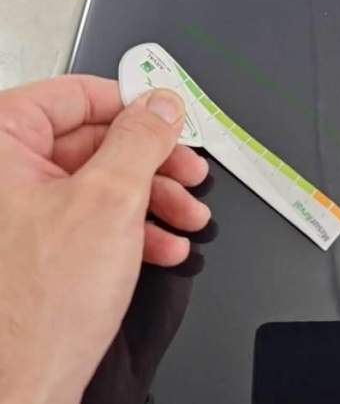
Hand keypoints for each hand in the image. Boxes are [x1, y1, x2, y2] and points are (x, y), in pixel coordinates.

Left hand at [0, 76, 209, 403]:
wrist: (24, 386)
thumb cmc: (39, 306)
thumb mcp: (110, 202)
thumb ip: (141, 141)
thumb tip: (162, 104)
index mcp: (1, 145)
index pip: (73, 95)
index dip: (130, 104)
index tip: (169, 116)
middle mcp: (5, 175)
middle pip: (96, 142)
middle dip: (154, 164)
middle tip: (190, 171)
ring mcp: (21, 212)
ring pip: (103, 183)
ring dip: (155, 200)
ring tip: (188, 219)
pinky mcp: (42, 244)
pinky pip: (95, 218)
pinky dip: (135, 229)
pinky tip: (164, 245)